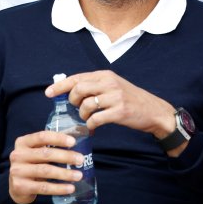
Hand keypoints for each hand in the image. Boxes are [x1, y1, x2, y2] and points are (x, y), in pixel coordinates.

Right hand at [8, 130, 83, 203]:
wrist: (17, 186)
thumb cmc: (32, 163)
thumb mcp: (36, 151)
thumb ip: (50, 145)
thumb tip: (77, 142)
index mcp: (23, 142)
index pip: (42, 136)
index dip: (58, 138)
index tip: (73, 142)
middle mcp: (18, 155)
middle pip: (45, 154)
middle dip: (66, 156)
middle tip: (80, 160)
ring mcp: (17, 171)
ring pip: (45, 171)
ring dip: (65, 173)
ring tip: (79, 175)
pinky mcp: (20, 186)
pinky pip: (43, 187)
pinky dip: (59, 188)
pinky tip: (70, 188)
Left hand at [45, 70, 176, 139]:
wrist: (154, 111)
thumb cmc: (131, 100)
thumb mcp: (115, 86)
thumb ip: (96, 86)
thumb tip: (71, 92)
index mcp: (107, 75)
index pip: (78, 77)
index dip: (60, 86)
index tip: (48, 93)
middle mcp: (110, 83)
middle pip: (78, 90)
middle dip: (72, 102)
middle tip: (77, 109)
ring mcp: (116, 97)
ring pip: (86, 106)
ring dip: (82, 116)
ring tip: (88, 119)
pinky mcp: (120, 112)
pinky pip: (96, 120)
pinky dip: (91, 125)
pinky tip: (94, 128)